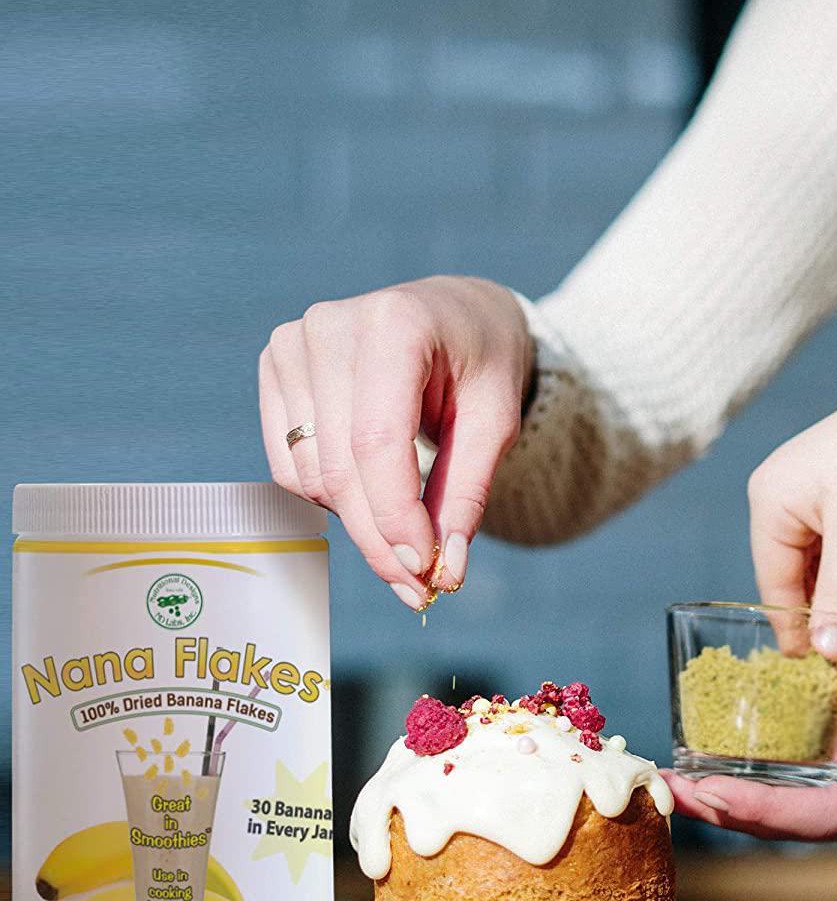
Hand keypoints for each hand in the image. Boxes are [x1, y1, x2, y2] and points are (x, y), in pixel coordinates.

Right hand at [258, 276, 532, 606]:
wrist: (455, 314)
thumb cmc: (482, 362)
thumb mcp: (496, 421)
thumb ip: (467, 492)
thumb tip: (444, 570)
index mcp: (394, 323)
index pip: (377, 442)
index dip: (395, 516)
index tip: (424, 571)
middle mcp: (330, 326)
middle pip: (341, 467)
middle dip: (380, 538)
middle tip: (420, 586)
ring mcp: (293, 343)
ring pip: (312, 476)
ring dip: (359, 519)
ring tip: (410, 522)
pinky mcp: (275, 366)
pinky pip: (291, 465)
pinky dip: (333, 495)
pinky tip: (374, 486)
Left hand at [665, 661, 836, 843]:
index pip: (815, 815)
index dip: (755, 807)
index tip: (703, 795)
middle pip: (792, 824)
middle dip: (727, 808)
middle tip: (667, 786)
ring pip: (800, 814)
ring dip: (742, 798)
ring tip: (688, 778)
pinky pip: (817, 798)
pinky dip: (773, 785)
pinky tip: (748, 765)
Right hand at [748, 375, 836, 659]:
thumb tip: (826, 652)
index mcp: (769, 501)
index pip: (772, 582)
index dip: (795, 628)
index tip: (815, 667)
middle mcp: (778, 491)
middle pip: (791, 572)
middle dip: (823, 609)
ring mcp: (806, 487)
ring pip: (816, 560)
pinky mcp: (835, 487)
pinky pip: (833, 542)